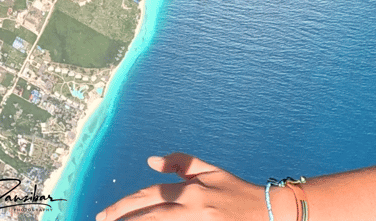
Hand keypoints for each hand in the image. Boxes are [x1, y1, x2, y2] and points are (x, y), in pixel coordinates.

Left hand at [96, 152, 287, 220]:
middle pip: (151, 215)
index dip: (125, 205)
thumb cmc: (237, 190)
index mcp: (193, 191)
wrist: (268, 211)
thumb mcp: (211, 172)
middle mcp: (193, 210)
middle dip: (124, 219)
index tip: (106, 214)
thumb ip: (183, 164)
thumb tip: (152, 160)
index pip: (151, 196)